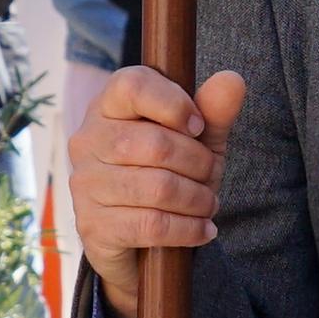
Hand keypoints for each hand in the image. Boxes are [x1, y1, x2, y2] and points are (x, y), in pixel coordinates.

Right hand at [70, 65, 244, 317]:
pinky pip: (152, 225)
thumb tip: (233, 79)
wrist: (140, 237)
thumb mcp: (197, 141)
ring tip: (209, 204)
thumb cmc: (169, 173)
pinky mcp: (93, 225)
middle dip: (198, 163)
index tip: (199, 127)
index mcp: (109, 106)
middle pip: (156, 144)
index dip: (174, 104)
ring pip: (158, 188)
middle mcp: (88, 140)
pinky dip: (189, 229)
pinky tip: (203, 229)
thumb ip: (213, 111)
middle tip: (212, 175)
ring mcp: (86, 184)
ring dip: (198, 199)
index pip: (133, 86)